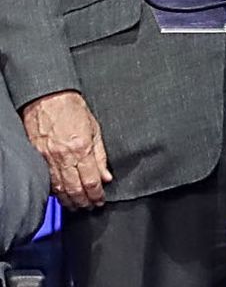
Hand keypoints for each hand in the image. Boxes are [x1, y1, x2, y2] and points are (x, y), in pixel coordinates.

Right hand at [21, 91, 111, 208]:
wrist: (48, 98)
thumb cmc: (73, 109)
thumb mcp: (95, 129)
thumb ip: (101, 155)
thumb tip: (106, 176)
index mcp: (81, 149)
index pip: (91, 181)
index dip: (96, 195)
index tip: (100, 201)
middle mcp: (64, 157)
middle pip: (74, 189)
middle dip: (83, 202)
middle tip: (90, 207)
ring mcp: (48, 158)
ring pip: (59, 188)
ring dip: (69, 200)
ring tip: (77, 206)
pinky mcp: (37, 157)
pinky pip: (47, 180)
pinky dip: (55, 190)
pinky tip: (61, 195)